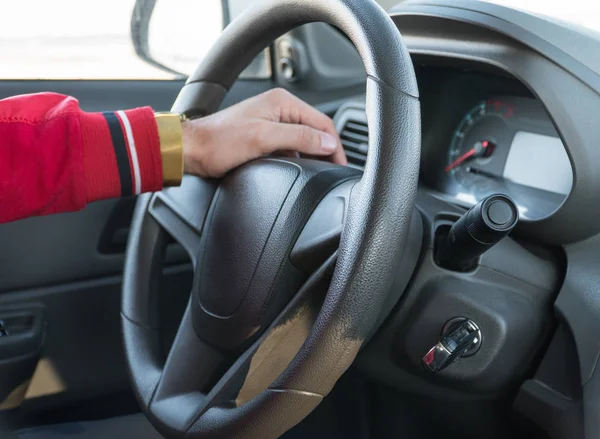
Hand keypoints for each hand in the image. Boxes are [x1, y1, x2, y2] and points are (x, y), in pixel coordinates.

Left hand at [182, 88, 346, 177]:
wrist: (192, 150)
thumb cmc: (219, 142)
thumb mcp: (263, 138)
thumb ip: (299, 137)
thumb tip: (327, 142)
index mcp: (281, 102)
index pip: (322, 122)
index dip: (335, 145)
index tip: (341, 165)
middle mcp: (278, 109)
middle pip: (315, 130)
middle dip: (327, 150)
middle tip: (334, 171)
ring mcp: (271, 122)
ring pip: (303, 139)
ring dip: (312, 154)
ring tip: (319, 172)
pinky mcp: (264, 136)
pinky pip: (290, 146)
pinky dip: (298, 157)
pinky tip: (298, 170)